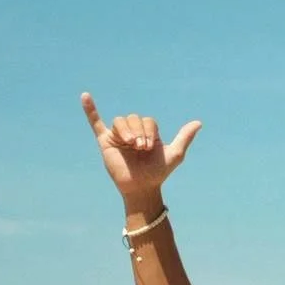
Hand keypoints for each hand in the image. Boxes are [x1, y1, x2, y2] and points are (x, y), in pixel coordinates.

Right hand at [81, 93, 201, 202]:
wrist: (142, 188)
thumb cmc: (158, 173)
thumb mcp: (174, 154)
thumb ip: (184, 138)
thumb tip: (199, 122)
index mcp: (148, 132)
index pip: (147, 120)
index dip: (149, 131)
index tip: (149, 148)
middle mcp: (133, 132)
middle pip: (133, 118)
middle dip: (138, 131)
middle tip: (140, 148)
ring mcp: (118, 136)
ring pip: (120, 121)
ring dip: (126, 130)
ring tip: (131, 145)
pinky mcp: (105, 141)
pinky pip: (96, 123)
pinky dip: (90, 109)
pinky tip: (85, 96)